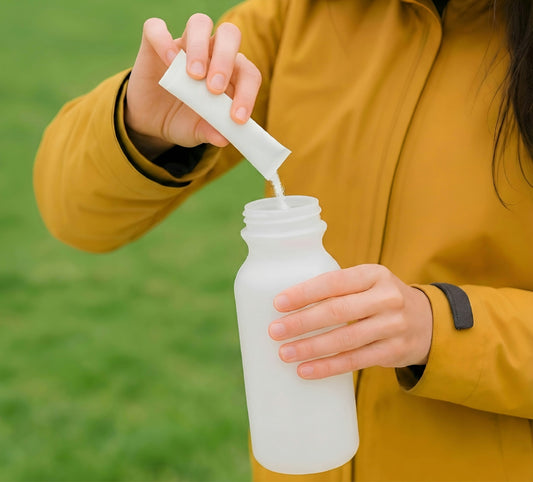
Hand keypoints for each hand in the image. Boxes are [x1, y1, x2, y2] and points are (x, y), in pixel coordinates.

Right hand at [125, 15, 261, 158]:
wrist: (151, 120)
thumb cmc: (183, 121)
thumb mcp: (197, 132)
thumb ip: (211, 132)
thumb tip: (223, 138)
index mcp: (230, 74)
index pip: (248, 73)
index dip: (247, 93)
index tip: (236, 118)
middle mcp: (211, 53)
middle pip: (229, 35)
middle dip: (226, 60)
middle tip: (214, 89)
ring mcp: (184, 44)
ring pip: (200, 23)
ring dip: (200, 47)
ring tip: (193, 76)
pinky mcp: (155, 43)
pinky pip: (157, 28)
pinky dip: (163, 40)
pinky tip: (168, 61)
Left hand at [269, 264, 432, 379]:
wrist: (428, 322)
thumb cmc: (381, 300)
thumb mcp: (368, 283)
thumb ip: (338, 288)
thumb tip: (289, 304)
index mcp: (374, 274)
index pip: (334, 281)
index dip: (305, 292)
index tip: (278, 303)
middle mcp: (386, 298)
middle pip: (337, 311)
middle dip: (302, 322)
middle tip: (275, 331)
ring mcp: (393, 326)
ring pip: (345, 339)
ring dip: (311, 347)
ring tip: (285, 353)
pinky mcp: (394, 351)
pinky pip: (355, 361)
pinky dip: (327, 367)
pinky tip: (306, 370)